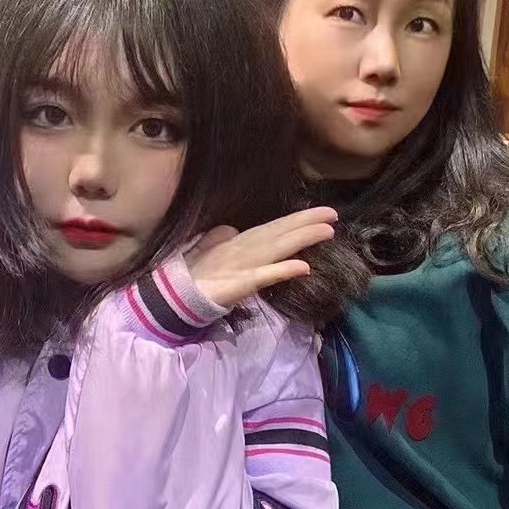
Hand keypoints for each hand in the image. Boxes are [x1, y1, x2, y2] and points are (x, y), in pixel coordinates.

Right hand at [185, 206, 336, 308]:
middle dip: (307, 222)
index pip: (276, 227)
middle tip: (333, 214)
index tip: (323, 212)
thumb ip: (224, 240)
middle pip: (281, 232)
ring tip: (327, 231)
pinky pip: (265, 276)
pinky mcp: (241, 283)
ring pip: (279, 248)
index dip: (299, 219)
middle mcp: (247, 248)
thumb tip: (232, 230)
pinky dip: (283, 270)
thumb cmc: (196, 274)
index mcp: (242, 241)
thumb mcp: (213, 252)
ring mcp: (245, 264)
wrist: (174, 295)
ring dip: (303, 238)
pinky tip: (303, 267)